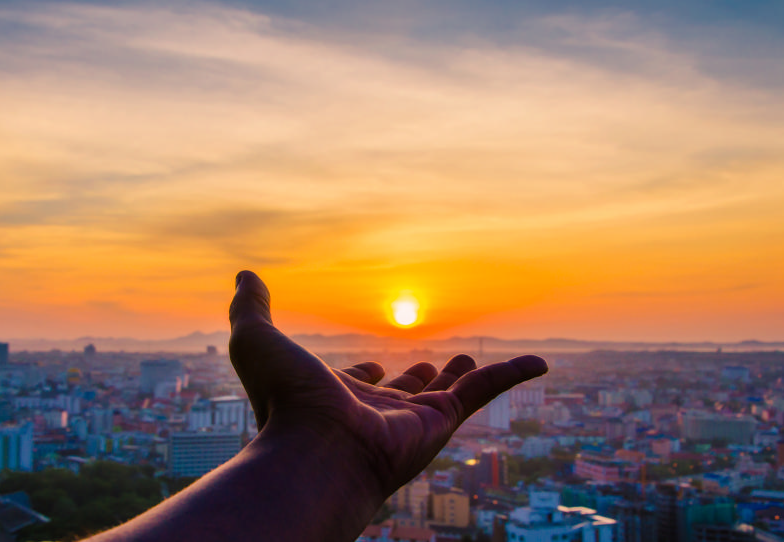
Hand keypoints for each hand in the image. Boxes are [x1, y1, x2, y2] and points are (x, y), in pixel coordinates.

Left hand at [229, 270, 547, 497]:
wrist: (315, 450)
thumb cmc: (283, 402)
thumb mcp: (257, 340)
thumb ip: (251, 308)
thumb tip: (244, 275)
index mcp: (335, 399)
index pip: (357, 386)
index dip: (363, 374)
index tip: (368, 366)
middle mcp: (374, 414)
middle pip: (403, 394)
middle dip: (416, 381)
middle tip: (432, 366)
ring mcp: (410, 422)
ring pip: (446, 396)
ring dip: (460, 380)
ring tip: (470, 359)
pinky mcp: (442, 423)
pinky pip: (486, 393)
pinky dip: (513, 375)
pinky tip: (538, 363)